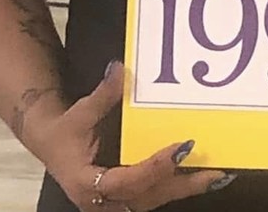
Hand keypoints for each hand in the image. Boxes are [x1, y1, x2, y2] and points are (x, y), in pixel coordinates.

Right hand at [43, 62, 232, 211]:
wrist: (50, 144)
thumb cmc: (64, 131)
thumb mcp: (80, 112)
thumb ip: (102, 95)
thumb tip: (119, 69)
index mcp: (87, 183)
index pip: (126, 181)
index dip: (154, 167)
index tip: (182, 149)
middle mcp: (103, 201)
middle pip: (148, 197)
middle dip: (182, 185)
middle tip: (216, 173)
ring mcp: (115, 203)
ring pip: (154, 200)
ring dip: (184, 188)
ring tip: (217, 175)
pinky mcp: (125, 198)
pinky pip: (153, 195)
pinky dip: (175, 185)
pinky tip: (199, 176)